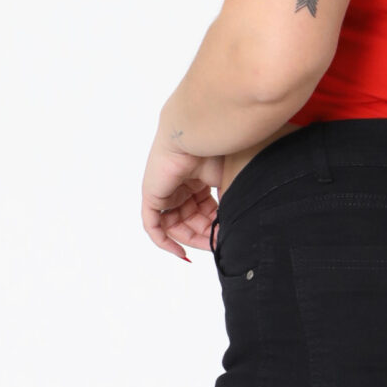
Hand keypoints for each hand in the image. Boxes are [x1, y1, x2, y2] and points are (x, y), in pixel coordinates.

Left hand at [142, 134, 221, 259]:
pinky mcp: (151, 196)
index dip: (215, 228)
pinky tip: (181, 252)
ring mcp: (165, 191)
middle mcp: (180, 186)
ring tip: (208, 244)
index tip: (227, 238)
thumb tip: (234, 228)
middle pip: (191, 221)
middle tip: (219, 245)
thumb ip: (229, 205)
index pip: (204, 212)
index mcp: (197, 180)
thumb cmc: (216, 150)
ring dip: (191, 239)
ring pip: (175, 226)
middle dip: (205, 235)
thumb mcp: (229, 183)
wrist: (197, 134)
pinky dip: (165, 242)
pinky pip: (153, 226)